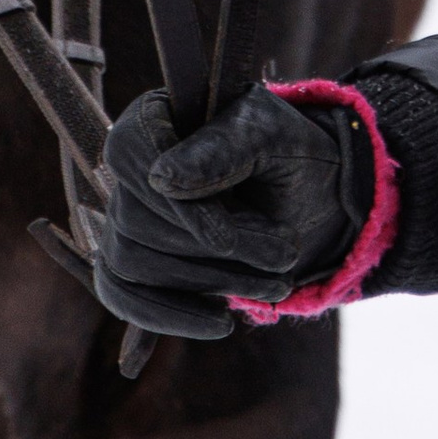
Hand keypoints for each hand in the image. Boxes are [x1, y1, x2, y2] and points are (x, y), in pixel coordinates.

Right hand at [88, 83, 373, 342]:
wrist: (314, 198)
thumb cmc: (290, 152)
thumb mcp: (273, 136)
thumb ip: (223, 148)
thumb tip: (162, 177)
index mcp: (155, 116)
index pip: (130, 153)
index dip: (175, 207)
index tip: (224, 241)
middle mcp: (131, 168)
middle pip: (134, 220)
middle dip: (211, 251)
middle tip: (283, 254)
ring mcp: (128, 218)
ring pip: (134, 262)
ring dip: (208, 281)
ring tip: (275, 281)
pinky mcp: (137, 263)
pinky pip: (123, 296)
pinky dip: (168, 316)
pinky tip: (219, 322)